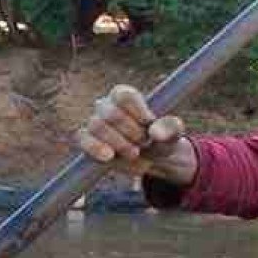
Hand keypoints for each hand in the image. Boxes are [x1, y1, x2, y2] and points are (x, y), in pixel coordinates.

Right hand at [76, 84, 196, 184]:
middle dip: (131, 132)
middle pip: (111, 113)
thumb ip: (170, 129)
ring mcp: (94, 123)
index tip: (148, 124)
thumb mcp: (172, 134)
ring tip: (134, 153)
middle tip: (145, 143)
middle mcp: (106, 106)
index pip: (123, 95)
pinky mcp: (87, 141)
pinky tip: (109, 156)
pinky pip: (84, 140)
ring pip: (98, 126)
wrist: (152, 162)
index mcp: (125, 96)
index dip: (136, 111)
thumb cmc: (161, 141)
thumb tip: (155, 133)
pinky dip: (96, 148)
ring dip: (119, 143)